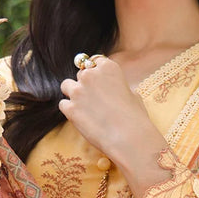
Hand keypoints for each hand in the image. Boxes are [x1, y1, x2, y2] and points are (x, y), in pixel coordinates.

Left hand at [59, 57, 170, 197]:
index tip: (98, 82)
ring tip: (84, 107)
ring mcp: (78, 91)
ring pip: (67, 86)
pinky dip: (70, 110)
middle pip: (81, 74)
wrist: (129, 136)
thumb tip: (113, 89)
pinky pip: (63, 104)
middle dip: (85, 85)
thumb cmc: (135, 117)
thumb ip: (117, 86)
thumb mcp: (132, 93)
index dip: (95, 72)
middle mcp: (91, 75)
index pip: (94, 61)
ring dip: (73, 94)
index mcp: (108, 67)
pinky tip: (82, 118)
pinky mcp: (70, 108)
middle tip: (94, 100)